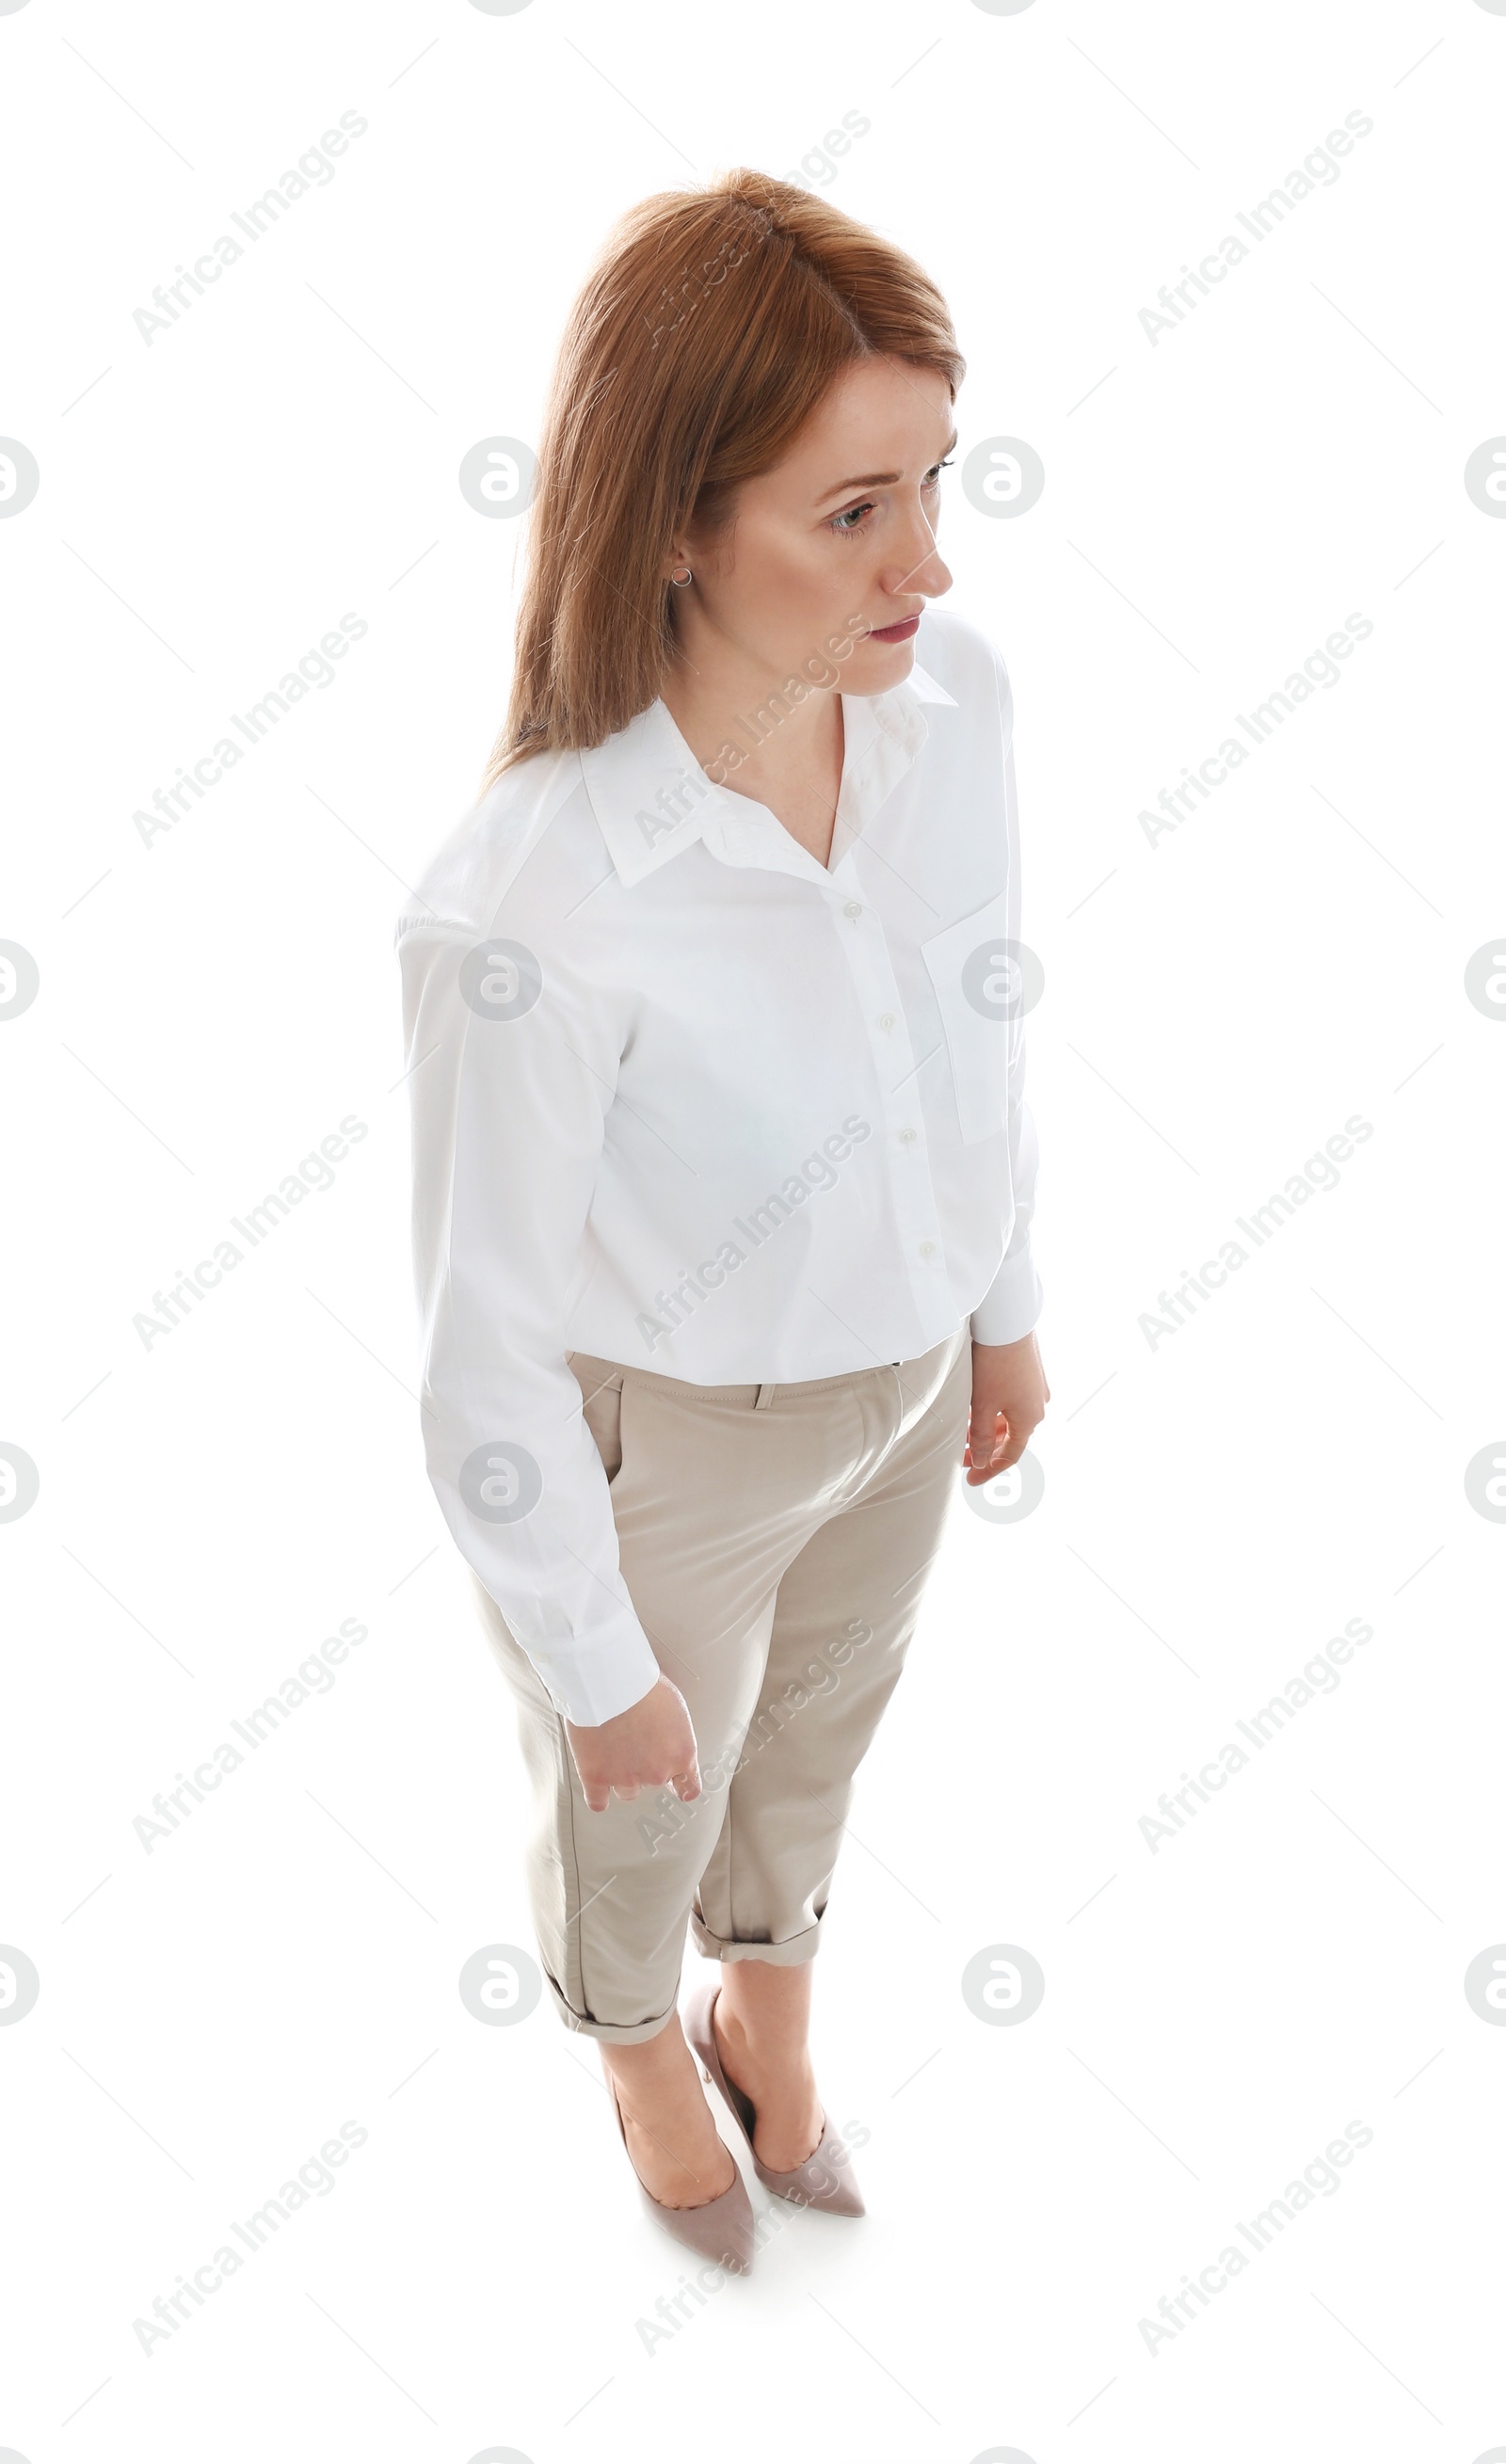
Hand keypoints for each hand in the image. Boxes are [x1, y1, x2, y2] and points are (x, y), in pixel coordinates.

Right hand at [564, 1673, 702, 1813]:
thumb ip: (673, 1734)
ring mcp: (626, 1777)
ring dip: (621, 1776)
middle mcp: (657, 1772)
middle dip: (644, 1766)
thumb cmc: (643, 1684)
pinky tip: (597, 1784)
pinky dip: (597, 1795)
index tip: (675, 1785)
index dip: (680, 1786)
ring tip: (612, 1751)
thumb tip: (667, 1737)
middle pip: (653, 1783)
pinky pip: (597, 1801)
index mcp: (682, 1754)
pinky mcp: (596, 1777)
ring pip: (626, 1791)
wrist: (610, 1680)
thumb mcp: (675, 1706)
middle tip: (633, 1742)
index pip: (689, 1788)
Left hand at [964, 1331, 1048, 1484]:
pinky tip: (975, 1409)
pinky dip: (993, 1412)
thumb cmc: (995, 1364)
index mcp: (1030, 1419)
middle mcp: (1037, 1406)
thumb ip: (980, 1437)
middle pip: (1010, 1438)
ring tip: (963, 1434)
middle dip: (986, 1450)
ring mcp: (1035, 1389)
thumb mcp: (982, 1406)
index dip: (990, 1470)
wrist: (1008, 1322)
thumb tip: (981, 1461)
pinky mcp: (1028, 1373)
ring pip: (1009, 1419)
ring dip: (988, 1430)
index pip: (1011, 1455)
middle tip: (961, 1458)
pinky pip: (1011, 1402)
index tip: (971, 1480)